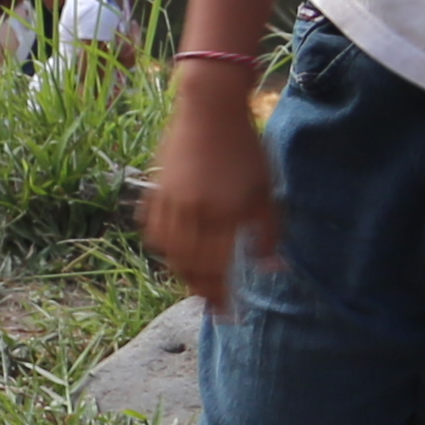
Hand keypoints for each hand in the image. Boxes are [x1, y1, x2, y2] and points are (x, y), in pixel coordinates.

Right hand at [137, 77, 284, 312]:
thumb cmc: (246, 148)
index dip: (222, 296)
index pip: (217, 269)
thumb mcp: (267, 191)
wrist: (209, 108)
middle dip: (201, 290)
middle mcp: (190, 214)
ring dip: (180, 272)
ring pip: (168, 251)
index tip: (229, 316)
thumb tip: (270, 269)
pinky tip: (172, 251)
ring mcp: (168, 202)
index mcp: (220, 216)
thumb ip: (269, 233)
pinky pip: (154, 228)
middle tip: (213, 306)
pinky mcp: (156, 189)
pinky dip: (162, 246)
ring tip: (194, 283)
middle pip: (189, 265)